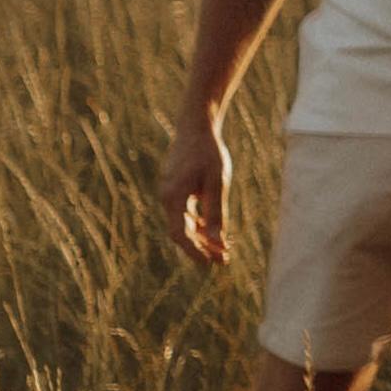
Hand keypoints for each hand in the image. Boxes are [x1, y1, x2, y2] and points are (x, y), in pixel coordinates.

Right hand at [162, 109, 232, 265]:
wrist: (196, 127)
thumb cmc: (209, 153)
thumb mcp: (218, 183)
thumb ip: (216, 213)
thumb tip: (218, 241)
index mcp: (173, 197)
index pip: (180, 235)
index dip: (195, 252)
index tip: (212, 263)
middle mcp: (166, 198)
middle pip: (181, 232)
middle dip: (201, 248)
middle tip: (223, 259)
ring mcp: (169, 193)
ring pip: (183, 224)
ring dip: (201, 237)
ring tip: (222, 249)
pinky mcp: (175, 190)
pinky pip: (185, 213)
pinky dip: (198, 224)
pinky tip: (213, 230)